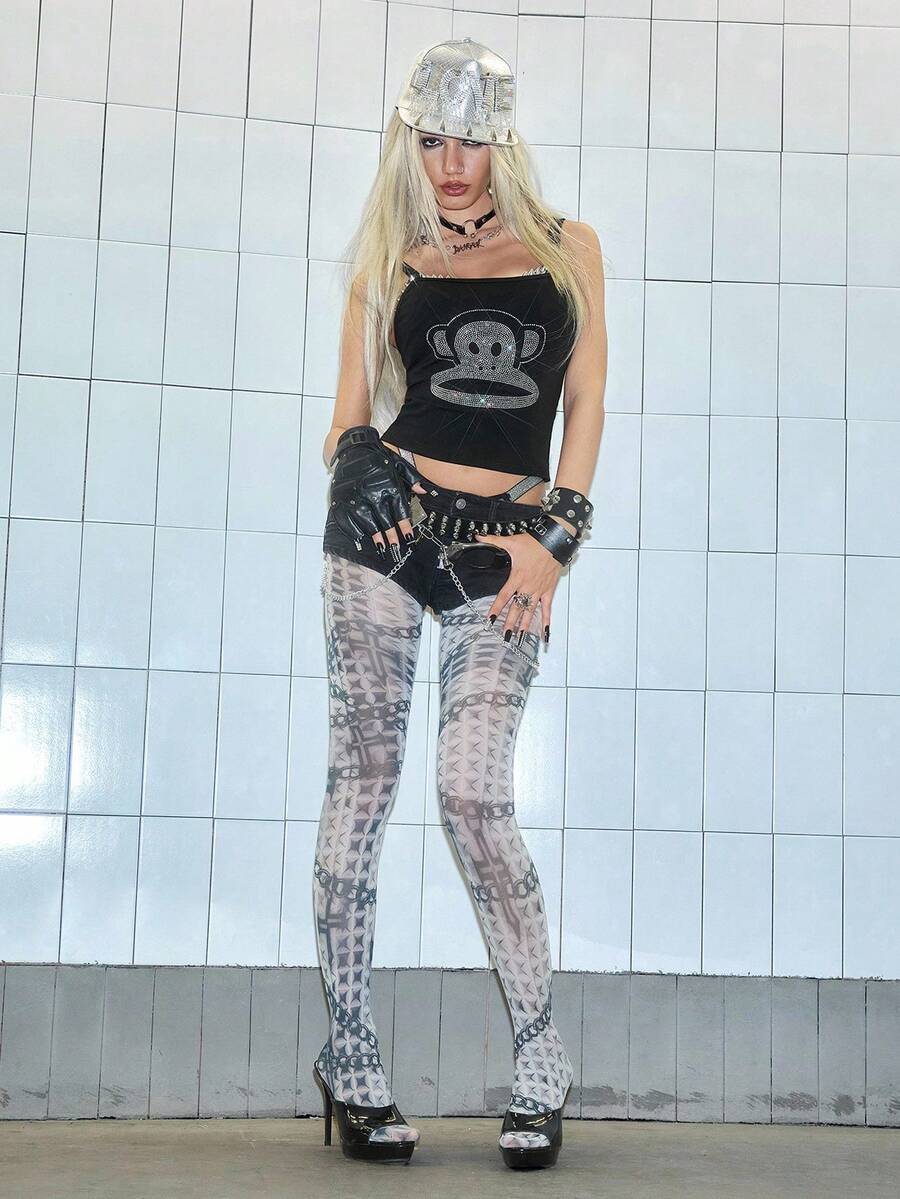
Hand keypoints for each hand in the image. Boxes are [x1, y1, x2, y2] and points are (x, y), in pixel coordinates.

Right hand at [329, 434, 427, 555]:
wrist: (353, 446)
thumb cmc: (377, 456)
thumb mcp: (398, 463)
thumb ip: (412, 478)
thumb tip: (424, 491)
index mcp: (389, 486)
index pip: (400, 511)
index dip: (405, 526)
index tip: (409, 537)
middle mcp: (373, 493)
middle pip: (384, 520)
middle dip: (391, 536)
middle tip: (395, 548)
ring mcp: (356, 497)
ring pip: (367, 521)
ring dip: (374, 535)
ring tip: (380, 547)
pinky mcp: (342, 498)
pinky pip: (347, 518)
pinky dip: (353, 529)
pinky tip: (359, 537)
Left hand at [472, 530, 561, 644]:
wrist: (554, 542)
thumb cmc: (534, 543)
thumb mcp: (512, 541)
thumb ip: (493, 540)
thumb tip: (478, 535)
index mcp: (517, 577)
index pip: (504, 596)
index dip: (496, 608)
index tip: (490, 619)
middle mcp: (527, 586)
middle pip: (516, 608)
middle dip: (510, 622)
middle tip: (504, 635)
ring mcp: (539, 590)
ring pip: (530, 611)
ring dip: (524, 625)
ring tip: (519, 637)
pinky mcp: (549, 591)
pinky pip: (547, 608)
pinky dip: (546, 621)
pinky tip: (545, 633)